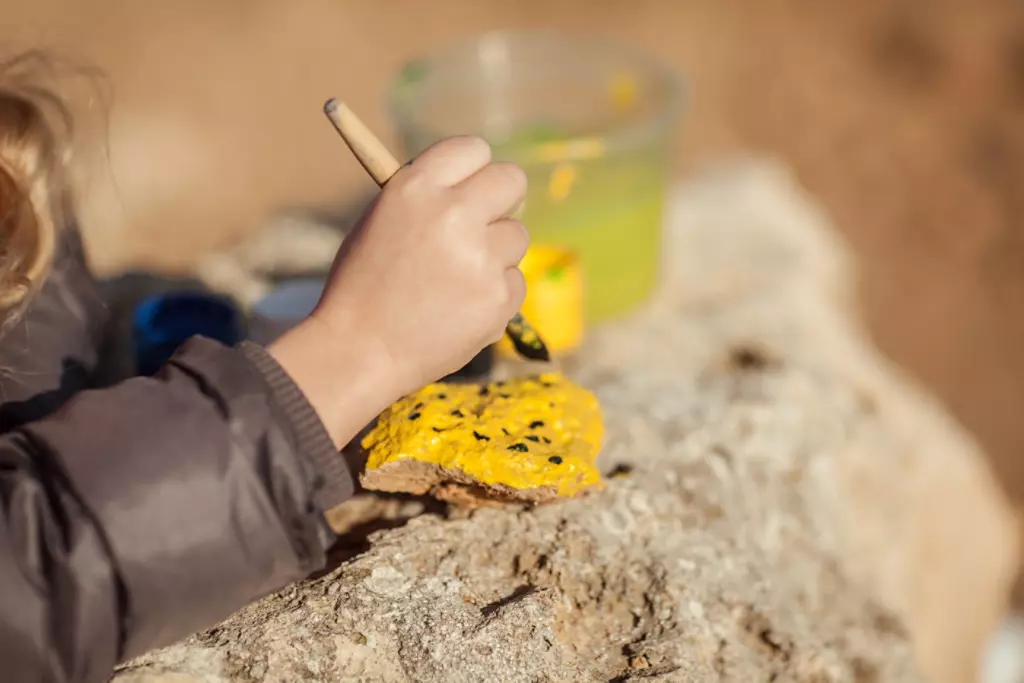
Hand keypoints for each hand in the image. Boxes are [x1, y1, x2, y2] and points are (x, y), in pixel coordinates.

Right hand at [269, 136, 527, 446]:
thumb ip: (428, 199)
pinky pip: (515, 281)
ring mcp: (481, 257)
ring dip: (496, 253)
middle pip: (512, 181)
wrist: (360, 351)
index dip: (474, 169)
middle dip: (502, 200)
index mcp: (416, 187)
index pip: (473, 149)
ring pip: (517, 236)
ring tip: (454, 281)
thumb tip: (476, 185)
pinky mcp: (499, 297)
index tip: (472, 185)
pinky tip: (459, 309)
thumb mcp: (380, 221)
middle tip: (484, 223)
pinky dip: (494, 294)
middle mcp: (453, 214)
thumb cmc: (363, 285)